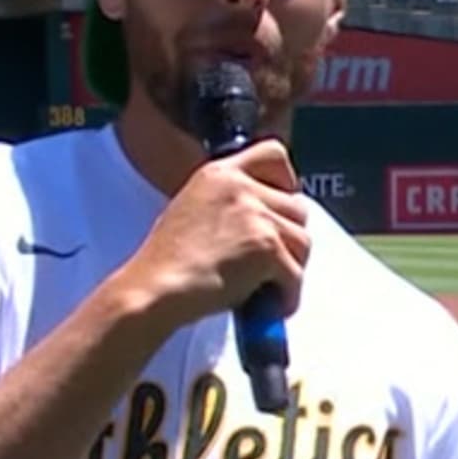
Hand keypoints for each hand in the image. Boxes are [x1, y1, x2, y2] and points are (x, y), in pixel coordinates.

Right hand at [111, 138, 317, 330]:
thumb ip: (228, 203)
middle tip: (273, 261)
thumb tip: (263, 220)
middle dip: (290, 238)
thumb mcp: (191, 208)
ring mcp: (254, 214)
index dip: (287, 181)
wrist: (154, 290)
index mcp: (219, 173)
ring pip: (303, 242)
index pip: (273, 154)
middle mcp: (239, 186)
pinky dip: (288, 296)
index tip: (282, 205)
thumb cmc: (166, 264)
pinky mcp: (266, 246)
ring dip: (291, 268)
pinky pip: (296, 274)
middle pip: (297, 206)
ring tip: (268, 285)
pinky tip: (269, 304)